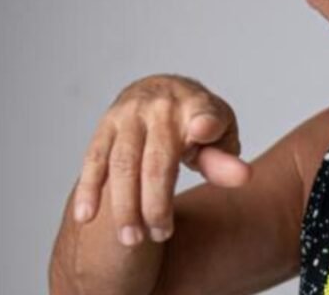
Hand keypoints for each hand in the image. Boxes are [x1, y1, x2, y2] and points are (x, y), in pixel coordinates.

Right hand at [71, 75, 251, 245]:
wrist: (161, 89)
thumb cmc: (198, 121)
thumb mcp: (220, 133)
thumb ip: (224, 158)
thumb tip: (242, 177)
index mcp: (195, 104)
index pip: (204, 114)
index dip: (205, 123)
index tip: (203, 132)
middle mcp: (159, 107)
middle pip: (156, 159)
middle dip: (155, 202)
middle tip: (160, 235)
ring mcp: (128, 116)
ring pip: (121, 163)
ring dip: (123, 205)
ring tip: (131, 239)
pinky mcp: (105, 127)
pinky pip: (94, 159)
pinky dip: (88, 188)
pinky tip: (86, 216)